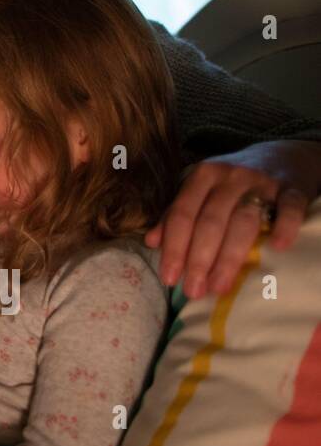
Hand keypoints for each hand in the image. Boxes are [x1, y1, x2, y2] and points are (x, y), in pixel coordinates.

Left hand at [146, 140, 320, 297]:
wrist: (283, 156)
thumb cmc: (235, 182)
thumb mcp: (202, 189)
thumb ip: (178, 213)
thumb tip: (151, 241)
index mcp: (203, 176)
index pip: (182, 214)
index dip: (174, 247)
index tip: (169, 278)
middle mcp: (229, 176)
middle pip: (210, 221)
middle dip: (198, 259)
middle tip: (193, 290)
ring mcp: (262, 182)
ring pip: (243, 221)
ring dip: (229, 257)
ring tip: (219, 287)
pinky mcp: (293, 188)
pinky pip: (289, 208)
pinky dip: (284, 227)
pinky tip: (277, 248)